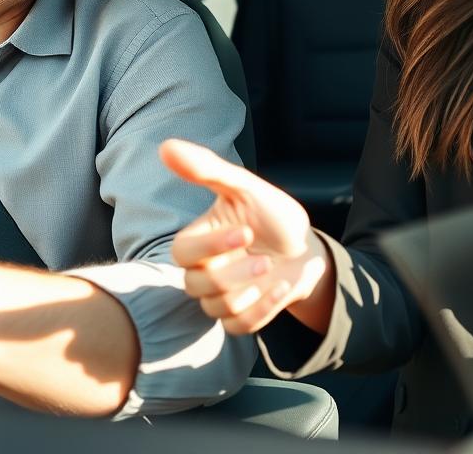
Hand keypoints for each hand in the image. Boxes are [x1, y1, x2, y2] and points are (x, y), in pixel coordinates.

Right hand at [160, 139, 332, 333]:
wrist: (307, 247)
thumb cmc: (272, 214)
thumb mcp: (245, 188)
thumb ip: (207, 170)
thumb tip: (166, 146)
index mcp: (199, 239)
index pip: (181, 252)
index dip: (209, 247)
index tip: (245, 232)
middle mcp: (204, 270)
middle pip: (195, 285)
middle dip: (231, 275)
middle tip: (264, 258)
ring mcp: (221, 296)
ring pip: (216, 308)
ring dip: (249, 292)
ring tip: (273, 270)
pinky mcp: (240, 317)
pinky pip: (238, 326)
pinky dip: (263, 309)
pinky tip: (282, 287)